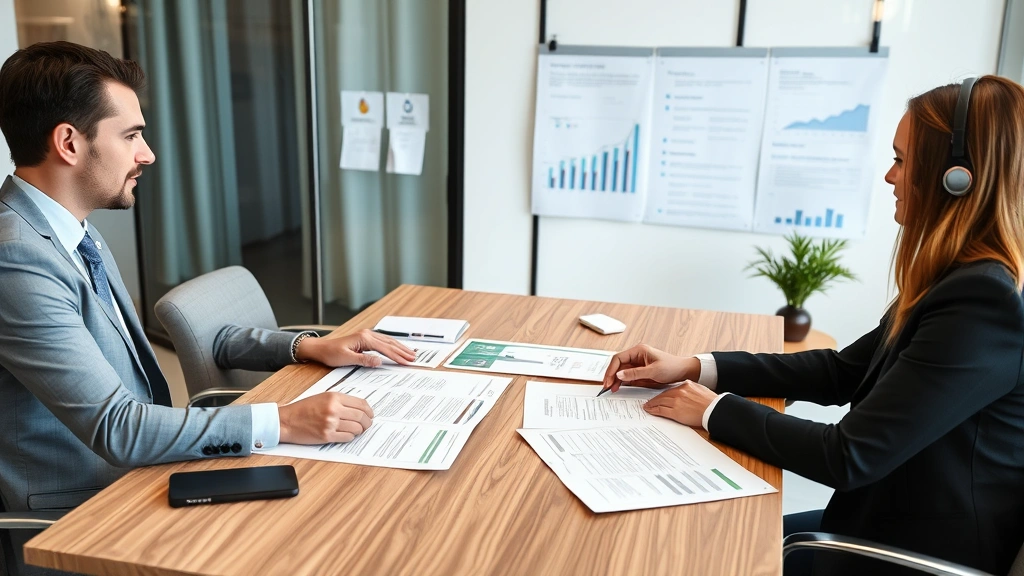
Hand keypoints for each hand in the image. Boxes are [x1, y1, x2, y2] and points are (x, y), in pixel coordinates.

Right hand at [278, 392, 373, 443]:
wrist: (287, 421)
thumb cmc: (303, 409)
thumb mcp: (323, 397)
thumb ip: (340, 400)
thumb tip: (359, 408)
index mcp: (334, 397)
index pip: (361, 403)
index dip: (369, 411)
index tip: (370, 415)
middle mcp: (334, 409)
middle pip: (361, 417)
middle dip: (367, 422)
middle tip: (367, 425)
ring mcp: (330, 423)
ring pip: (356, 429)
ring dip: (359, 431)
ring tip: (356, 430)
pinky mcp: (327, 436)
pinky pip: (347, 438)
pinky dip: (349, 437)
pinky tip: (346, 435)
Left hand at [296, 328, 416, 366]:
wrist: (320, 348)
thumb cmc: (331, 353)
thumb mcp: (346, 359)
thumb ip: (364, 360)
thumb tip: (379, 361)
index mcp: (364, 338)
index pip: (385, 348)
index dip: (397, 355)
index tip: (406, 361)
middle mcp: (367, 334)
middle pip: (389, 343)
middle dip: (402, 351)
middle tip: (413, 358)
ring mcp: (366, 336)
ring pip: (387, 341)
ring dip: (399, 348)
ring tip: (410, 353)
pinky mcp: (365, 339)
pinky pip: (382, 342)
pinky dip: (392, 346)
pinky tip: (397, 349)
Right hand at [600, 344, 699, 392]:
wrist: (683, 372)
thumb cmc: (671, 367)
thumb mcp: (653, 371)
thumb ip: (635, 373)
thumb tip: (619, 374)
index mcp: (638, 351)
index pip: (618, 358)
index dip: (611, 369)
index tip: (608, 380)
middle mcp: (636, 356)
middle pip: (618, 365)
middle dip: (611, 375)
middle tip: (607, 387)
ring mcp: (638, 364)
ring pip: (621, 371)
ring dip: (616, 379)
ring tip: (612, 389)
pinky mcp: (640, 371)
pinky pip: (628, 376)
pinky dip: (622, 382)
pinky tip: (619, 388)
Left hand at [642, 381, 718, 427]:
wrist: (715, 410)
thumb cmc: (711, 403)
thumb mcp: (700, 390)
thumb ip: (691, 389)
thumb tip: (686, 392)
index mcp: (686, 385)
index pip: (671, 389)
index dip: (664, 394)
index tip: (659, 396)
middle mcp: (680, 391)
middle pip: (663, 395)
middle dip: (655, 399)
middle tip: (649, 401)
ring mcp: (677, 401)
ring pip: (660, 401)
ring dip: (652, 404)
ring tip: (647, 406)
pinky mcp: (675, 412)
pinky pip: (661, 410)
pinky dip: (654, 410)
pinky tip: (650, 410)